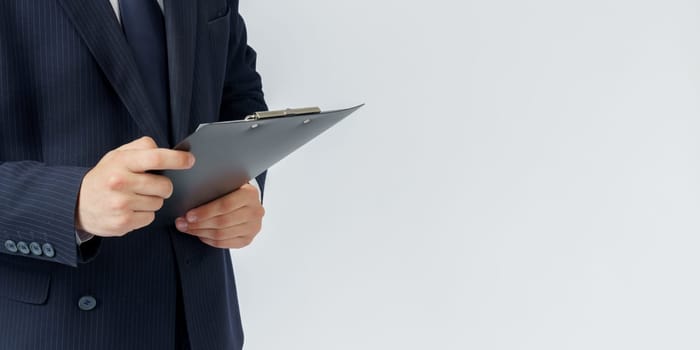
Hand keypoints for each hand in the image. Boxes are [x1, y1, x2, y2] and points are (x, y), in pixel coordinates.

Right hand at [75, 136, 194, 236]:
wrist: (76, 203)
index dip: (177, 159)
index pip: (156, 157)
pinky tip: (130, 209)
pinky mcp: (123, 222)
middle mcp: (120, 182)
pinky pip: (150, 217)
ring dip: (152, 201)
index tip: (190, 161)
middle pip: (165, 185)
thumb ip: (142, 147)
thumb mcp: (118, 155)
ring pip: (159, 203)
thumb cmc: (105, 176)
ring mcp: (121, 204)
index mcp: (122, 162)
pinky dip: (144, 214)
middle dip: (163, 186)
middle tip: (149, 185)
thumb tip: (168, 149)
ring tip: (134, 197)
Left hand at [175, 184, 264, 248]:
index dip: (205, 212)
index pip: (225, 205)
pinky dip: (208, 240)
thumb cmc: (233, 191)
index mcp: (250, 194)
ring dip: (200, 233)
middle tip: (182, 223)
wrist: (248, 202)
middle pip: (222, 222)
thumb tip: (190, 199)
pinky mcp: (247, 239)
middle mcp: (255, 211)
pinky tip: (199, 234)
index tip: (188, 215)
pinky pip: (224, 243)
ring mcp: (253, 227)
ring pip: (221, 234)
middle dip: (199, 224)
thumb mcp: (227, 185)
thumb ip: (214, 190)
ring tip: (187, 228)